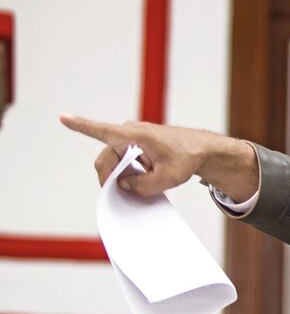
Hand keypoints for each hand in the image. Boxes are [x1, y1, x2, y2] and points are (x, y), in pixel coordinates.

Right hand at [60, 114, 257, 199]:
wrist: (202, 150)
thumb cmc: (187, 158)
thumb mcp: (168, 178)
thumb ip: (143, 186)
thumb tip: (124, 185)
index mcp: (135, 136)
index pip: (102, 131)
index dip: (80, 125)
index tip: (63, 117)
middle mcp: (129, 134)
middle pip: (107, 160)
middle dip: (111, 178)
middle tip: (120, 195)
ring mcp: (132, 139)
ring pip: (116, 163)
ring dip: (124, 176)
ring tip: (145, 184)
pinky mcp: (136, 145)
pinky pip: (124, 162)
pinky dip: (130, 173)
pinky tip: (143, 179)